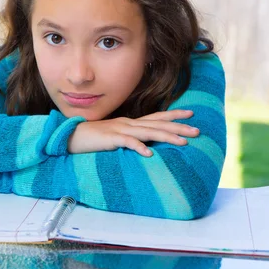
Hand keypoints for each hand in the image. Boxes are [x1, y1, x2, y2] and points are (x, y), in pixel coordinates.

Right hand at [67, 110, 198, 156]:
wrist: (71, 136)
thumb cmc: (93, 138)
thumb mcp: (116, 136)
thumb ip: (130, 138)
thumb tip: (146, 144)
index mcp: (131, 122)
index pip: (157, 117)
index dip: (174, 115)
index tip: (191, 115)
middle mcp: (129, 123)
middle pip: (158, 124)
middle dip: (179, 127)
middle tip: (197, 131)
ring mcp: (120, 130)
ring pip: (148, 132)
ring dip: (167, 137)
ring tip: (183, 142)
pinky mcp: (110, 139)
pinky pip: (127, 143)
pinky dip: (139, 147)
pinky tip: (150, 154)